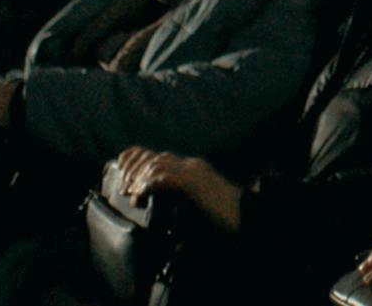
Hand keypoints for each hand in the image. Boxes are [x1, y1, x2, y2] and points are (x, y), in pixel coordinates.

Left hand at [115, 148, 242, 232]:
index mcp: (194, 170)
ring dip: (138, 179)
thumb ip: (184, 198)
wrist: (247, 214)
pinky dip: (147, 186)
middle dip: (134, 170)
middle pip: (155, 158)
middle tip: (124, 187)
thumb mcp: (201, 203)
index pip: (161, 157)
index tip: (125, 173)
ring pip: (156, 166)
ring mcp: (194, 173)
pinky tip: (141, 197)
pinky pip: (164, 178)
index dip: (139, 160)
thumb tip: (163, 205)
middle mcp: (193, 167)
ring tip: (131, 193)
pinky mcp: (194, 183)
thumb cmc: (227, 213)